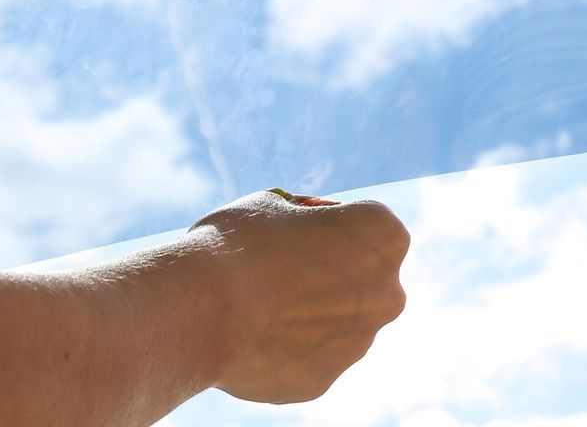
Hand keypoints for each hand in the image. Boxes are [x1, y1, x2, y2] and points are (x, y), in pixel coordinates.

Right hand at [187, 190, 409, 403]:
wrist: (199, 309)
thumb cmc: (236, 244)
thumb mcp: (273, 204)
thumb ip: (304, 220)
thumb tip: (302, 233)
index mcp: (385, 236)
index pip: (363, 224)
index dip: (326, 222)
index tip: (293, 227)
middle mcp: (387, 294)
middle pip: (361, 279)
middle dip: (329, 273)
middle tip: (278, 269)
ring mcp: (358, 344)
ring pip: (337, 324)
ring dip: (308, 315)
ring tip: (257, 306)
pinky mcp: (323, 382)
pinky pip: (306, 359)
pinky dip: (284, 350)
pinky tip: (250, 338)